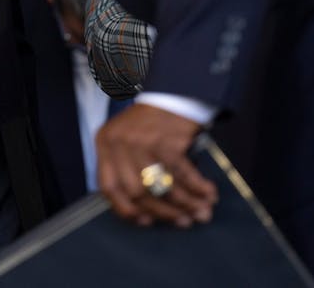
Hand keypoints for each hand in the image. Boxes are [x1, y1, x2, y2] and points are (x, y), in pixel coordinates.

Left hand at [95, 103, 217, 227]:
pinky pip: (183, 174)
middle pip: (137, 192)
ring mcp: (142, 142)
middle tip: (182, 222)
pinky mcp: (167, 140)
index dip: (125, 209)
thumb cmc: (150, 122)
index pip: (108, 186)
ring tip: (201, 213)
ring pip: (162, 187)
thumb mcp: (126, 139)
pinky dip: (198, 188)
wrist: (173, 91)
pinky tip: (208, 195)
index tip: (144, 222)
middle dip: (163, 212)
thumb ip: (126, 168)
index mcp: (104, 142)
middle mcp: (119, 143)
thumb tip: (145, 213)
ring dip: (185, 204)